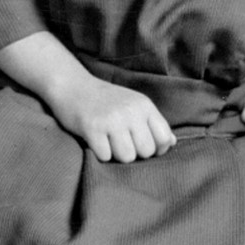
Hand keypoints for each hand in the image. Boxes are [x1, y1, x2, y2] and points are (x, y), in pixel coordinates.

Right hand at [0, 33, 175, 161]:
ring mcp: (111, 120)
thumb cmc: (106, 101)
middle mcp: (131, 111)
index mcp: (144, 105)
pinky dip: (100, 154)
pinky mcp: (92, 129)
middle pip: (146, 152)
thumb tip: (171, 144)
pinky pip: (105, 157)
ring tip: (108, 142)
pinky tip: (96, 141)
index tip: (142, 146)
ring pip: (127, 158)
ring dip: (117, 156)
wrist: (73, 86)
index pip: (164, 138)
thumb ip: (153, 123)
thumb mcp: (134, 105)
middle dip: (135, 153)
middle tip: (121, 143)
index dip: (156, 149)